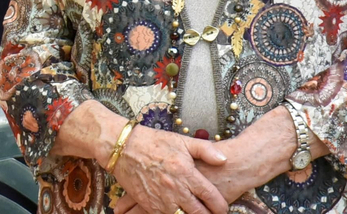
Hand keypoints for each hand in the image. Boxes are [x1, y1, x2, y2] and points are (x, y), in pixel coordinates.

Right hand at [109, 127, 229, 213]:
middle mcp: (175, 189)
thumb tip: (224, 160)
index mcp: (186, 173)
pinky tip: (178, 212)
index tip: (222, 208)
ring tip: (196, 213)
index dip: (220, 206)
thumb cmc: (153, 142)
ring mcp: (161, 199)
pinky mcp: (149, 205)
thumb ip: (206, 150)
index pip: (210, 196)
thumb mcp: (181, 140)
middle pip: (199, 213)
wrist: (122, 148)